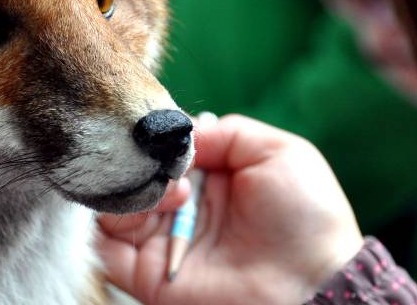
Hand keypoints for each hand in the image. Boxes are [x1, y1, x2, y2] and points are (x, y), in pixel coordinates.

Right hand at [96, 115, 363, 304]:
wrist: (312, 285)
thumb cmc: (306, 217)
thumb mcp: (277, 153)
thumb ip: (227, 133)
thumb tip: (180, 132)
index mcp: (212, 179)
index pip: (164, 150)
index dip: (159, 136)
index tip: (162, 130)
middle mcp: (183, 209)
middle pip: (135, 173)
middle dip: (141, 160)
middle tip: (166, 165)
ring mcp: (163, 242)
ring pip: (115, 203)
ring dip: (130, 187)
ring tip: (170, 193)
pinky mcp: (148, 275)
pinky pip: (104, 246)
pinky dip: (107, 219)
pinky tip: (140, 206)